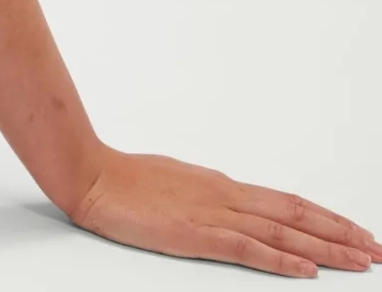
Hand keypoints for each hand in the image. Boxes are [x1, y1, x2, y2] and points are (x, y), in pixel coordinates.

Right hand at [67, 144, 381, 278]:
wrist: (92, 175)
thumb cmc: (126, 179)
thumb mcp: (176, 180)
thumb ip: (207, 192)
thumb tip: (232, 196)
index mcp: (221, 185)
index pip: (286, 203)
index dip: (325, 219)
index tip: (356, 232)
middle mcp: (225, 196)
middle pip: (295, 216)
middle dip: (340, 235)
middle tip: (377, 250)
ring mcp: (212, 215)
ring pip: (282, 232)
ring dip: (325, 249)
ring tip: (360, 261)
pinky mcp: (195, 235)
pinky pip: (247, 249)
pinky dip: (281, 260)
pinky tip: (305, 271)